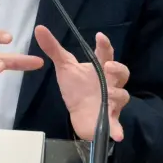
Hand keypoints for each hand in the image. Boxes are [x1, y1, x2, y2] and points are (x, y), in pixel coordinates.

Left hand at [34, 25, 129, 141]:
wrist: (79, 113)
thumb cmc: (76, 87)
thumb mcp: (64, 67)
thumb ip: (53, 48)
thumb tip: (39, 28)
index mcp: (100, 68)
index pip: (106, 53)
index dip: (105, 44)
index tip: (99, 36)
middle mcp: (111, 83)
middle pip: (123, 73)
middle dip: (118, 68)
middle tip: (107, 67)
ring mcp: (112, 101)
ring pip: (123, 96)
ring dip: (117, 94)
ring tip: (108, 94)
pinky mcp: (110, 120)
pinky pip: (117, 125)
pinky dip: (118, 129)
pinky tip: (117, 134)